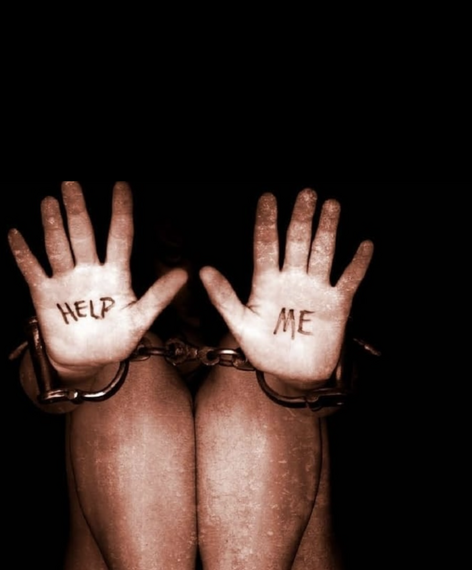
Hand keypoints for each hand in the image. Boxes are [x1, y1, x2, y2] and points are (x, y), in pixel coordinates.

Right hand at [9, 182, 187, 381]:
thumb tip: (184, 274)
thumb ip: (158, 297)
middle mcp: (89, 271)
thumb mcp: (140, 320)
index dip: (121, 211)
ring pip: (58, 247)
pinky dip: (24, 254)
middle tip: (71, 183)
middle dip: (78, 210)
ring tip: (50, 203)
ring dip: (53, 226)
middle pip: (83, 234)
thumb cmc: (115, 340)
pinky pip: (32, 271)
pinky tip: (16, 235)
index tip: (121, 186)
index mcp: (115, 274)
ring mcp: (66, 281)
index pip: (119, 236)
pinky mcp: (45, 294)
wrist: (86, 362)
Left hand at [200, 188, 373, 385]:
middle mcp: (292, 279)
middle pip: (296, 242)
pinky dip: (357, 265)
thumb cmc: (265, 350)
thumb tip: (204, 271)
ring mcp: (315, 289)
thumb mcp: (240, 326)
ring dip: (327, 230)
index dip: (266, 223)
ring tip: (331, 205)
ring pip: (322, 253)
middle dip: (301, 218)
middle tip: (305, 194)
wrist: (293, 375)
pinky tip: (364, 246)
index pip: (265, 246)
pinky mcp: (337, 304)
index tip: (268, 199)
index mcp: (267, 282)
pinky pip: (348, 280)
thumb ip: (224, 299)